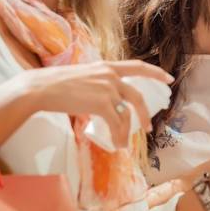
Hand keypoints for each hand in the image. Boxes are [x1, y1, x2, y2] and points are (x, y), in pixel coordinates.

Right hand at [15, 60, 173, 148]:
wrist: (40, 88)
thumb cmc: (55, 84)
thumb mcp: (83, 76)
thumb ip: (97, 83)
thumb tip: (104, 99)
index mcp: (106, 67)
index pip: (138, 66)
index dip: (156, 72)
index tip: (169, 79)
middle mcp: (110, 76)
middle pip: (137, 97)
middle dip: (146, 114)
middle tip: (148, 127)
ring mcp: (107, 89)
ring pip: (127, 114)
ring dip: (128, 131)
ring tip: (126, 142)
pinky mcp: (101, 103)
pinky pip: (116, 123)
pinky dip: (119, 136)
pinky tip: (117, 144)